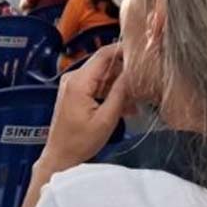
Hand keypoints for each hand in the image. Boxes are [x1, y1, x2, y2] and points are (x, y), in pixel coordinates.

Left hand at [38, 44, 132, 171]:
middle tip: (146, 77)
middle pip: (103, 64)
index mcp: (79, 82)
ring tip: (138, 98)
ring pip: (102, 76)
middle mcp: (73, 78)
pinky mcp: (74, 93)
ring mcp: (72, 85)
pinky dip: (110, 92)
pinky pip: (96, 86)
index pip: (103, 55)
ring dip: (120, 84)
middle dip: (125, 70)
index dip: (123, 50)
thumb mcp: (106, 119)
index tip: (142, 51)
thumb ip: (120, 93)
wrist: (60, 156)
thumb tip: (133, 72)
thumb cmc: (80, 142)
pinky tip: (126, 106)